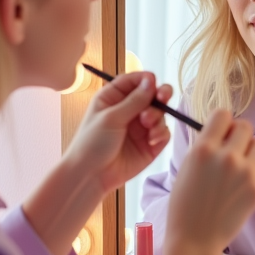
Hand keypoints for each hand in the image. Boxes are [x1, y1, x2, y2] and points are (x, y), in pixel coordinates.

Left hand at [66, 72, 172, 192]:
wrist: (91, 175)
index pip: (135, 81)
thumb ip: (134, 100)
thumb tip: (151, 81)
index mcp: (114, 98)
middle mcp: (129, 110)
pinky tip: (152, 139)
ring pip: (160, 113)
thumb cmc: (92, 143)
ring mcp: (141, 127)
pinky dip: (161, 133)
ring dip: (158, 116)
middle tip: (162, 97)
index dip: (146, 79)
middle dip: (160, 95)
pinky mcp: (150, 144)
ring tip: (147, 125)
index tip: (153, 82)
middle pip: (152, 95)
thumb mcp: (111, 117)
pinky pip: (163, 133)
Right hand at [165, 110, 254, 254]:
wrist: (194, 240)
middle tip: (232, 150)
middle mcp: (226, 157)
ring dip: (251, 152)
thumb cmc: (185, 204)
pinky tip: (239, 191)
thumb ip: (205, 146)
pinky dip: (254, 178)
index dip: (223, 123)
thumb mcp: (187, 167)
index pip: (223, 114)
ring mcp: (245, 173)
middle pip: (245, 126)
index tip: (221, 132)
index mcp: (203, 149)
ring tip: (238, 169)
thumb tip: (223, 129)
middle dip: (239, 135)